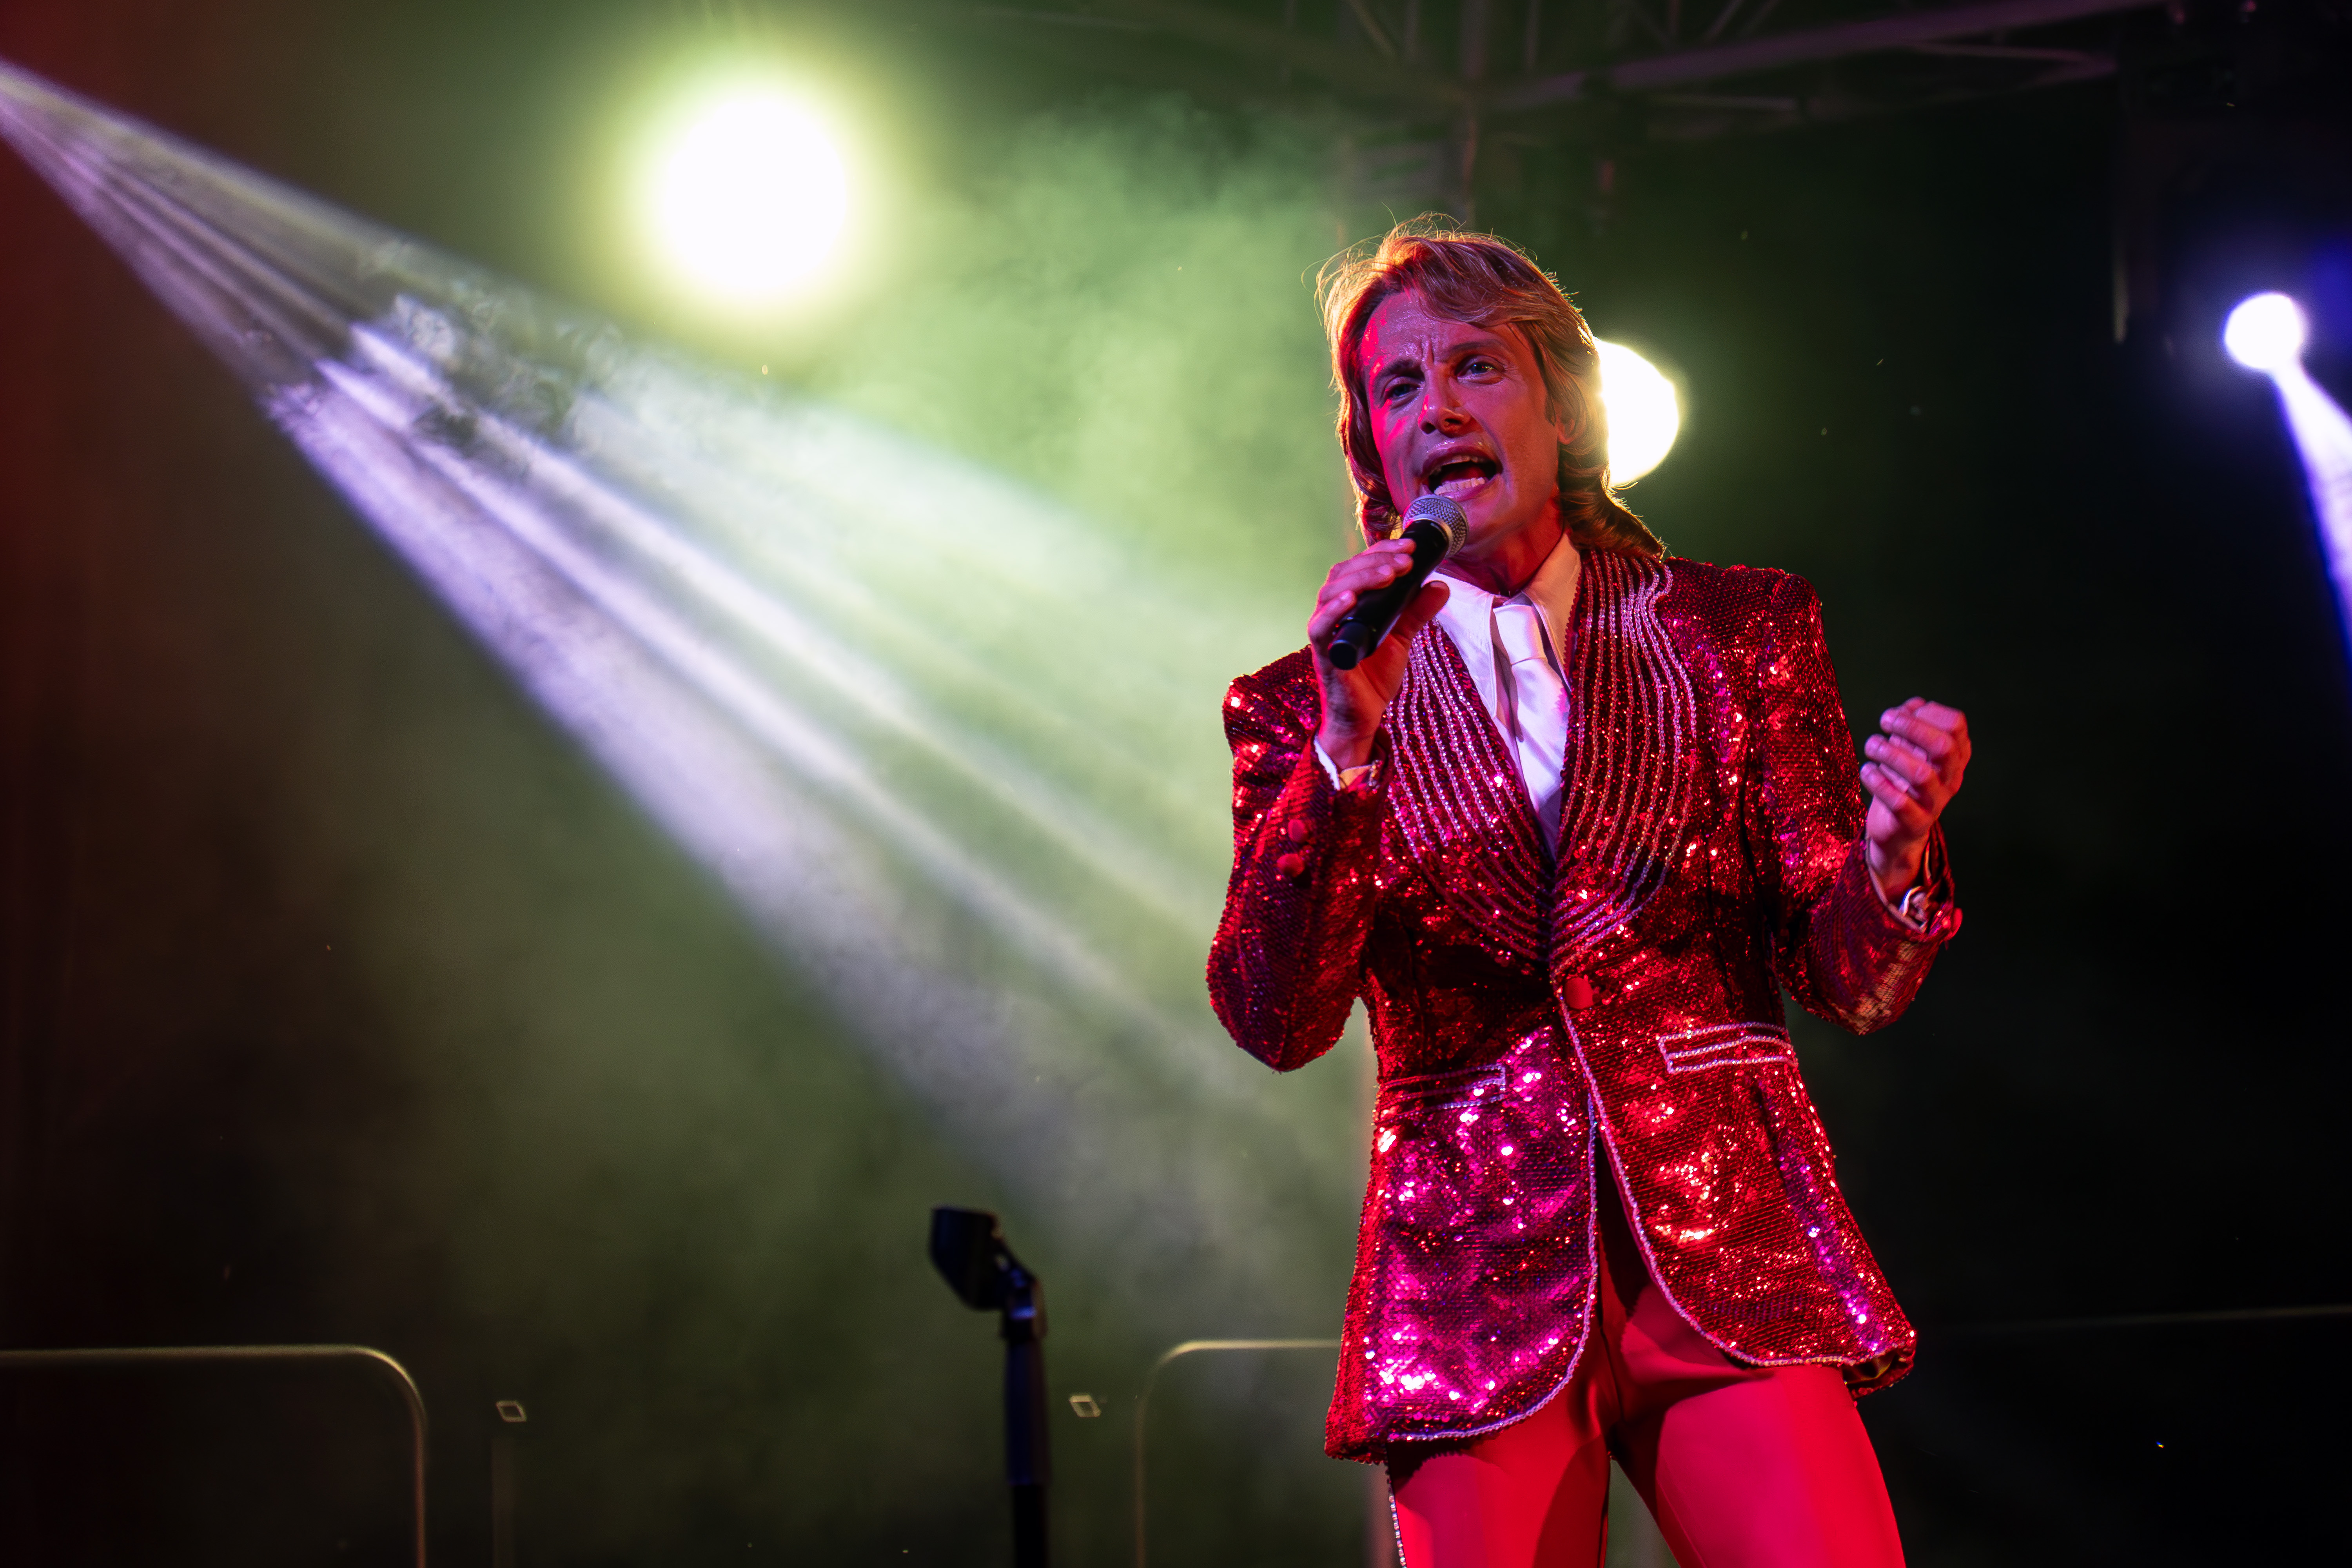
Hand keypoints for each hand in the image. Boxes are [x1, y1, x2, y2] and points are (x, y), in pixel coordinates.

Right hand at [1309, 538, 1451, 768]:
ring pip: (1332, 592)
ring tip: (1390, 573)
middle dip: (1377, 561)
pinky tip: (1351, 599)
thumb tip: (1440, 585)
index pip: (1360, 566)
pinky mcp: (1323, 653)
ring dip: (1362, 578)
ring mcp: (1326, 631)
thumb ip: (1417, 611)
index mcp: (1350, 603)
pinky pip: (1321, 627)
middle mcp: (1333, 612)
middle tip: (1406, 559)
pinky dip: (1333, 611)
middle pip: (1345, 572)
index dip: (1383, 551)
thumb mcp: (1402, 637)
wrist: (1363, 716)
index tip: (1411, 546)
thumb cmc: (1373, 676)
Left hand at [1861, 698, 1969, 900]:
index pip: (1955, 725)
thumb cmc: (1902, 783)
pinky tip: (1867, 771)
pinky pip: (1900, 802)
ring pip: (1921, 774)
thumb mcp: (1907, 750)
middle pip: (1943, 746)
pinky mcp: (1914, 822)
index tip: (1900, 713)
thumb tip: (1914, 704)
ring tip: (1871, 746)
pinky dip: (1879, 782)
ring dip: (1891, 754)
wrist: (1897, 831)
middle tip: (1885, 722)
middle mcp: (1950, 778)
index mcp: (1955, 757)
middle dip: (1911, 728)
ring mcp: (1935, 802)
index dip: (1927, 713)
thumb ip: (1912, 724)